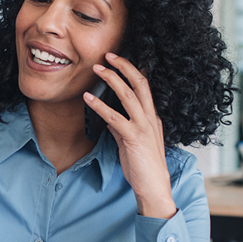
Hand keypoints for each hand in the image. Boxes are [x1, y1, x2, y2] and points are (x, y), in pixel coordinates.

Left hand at [84, 52, 177, 218]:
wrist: (154, 187)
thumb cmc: (143, 166)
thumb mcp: (131, 142)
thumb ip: (122, 127)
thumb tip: (109, 116)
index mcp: (151, 117)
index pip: (144, 86)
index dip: (132, 70)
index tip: (117, 60)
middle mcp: (150, 117)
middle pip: (140, 83)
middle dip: (123, 66)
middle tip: (108, 55)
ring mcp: (144, 127)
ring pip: (128, 95)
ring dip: (112, 79)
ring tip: (96, 69)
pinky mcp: (134, 137)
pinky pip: (115, 117)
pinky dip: (100, 105)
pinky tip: (88, 98)